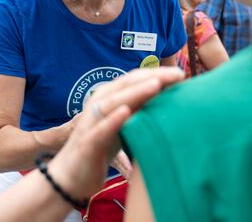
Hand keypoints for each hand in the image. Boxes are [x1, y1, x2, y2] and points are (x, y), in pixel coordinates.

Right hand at [46, 67, 183, 200]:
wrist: (70, 175)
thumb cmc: (100, 148)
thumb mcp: (122, 126)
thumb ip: (138, 111)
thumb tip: (168, 99)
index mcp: (108, 99)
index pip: (133, 80)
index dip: (156, 75)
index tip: (181, 75)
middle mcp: (98, 105)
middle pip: (126, 86)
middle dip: (152, 78)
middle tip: (178, 75)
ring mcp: (91, 123)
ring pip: (113, 103)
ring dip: (135, 93)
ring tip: (156, 85)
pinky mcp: (87, 143)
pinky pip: (100, 130)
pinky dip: (112, 119)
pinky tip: (126, 112)